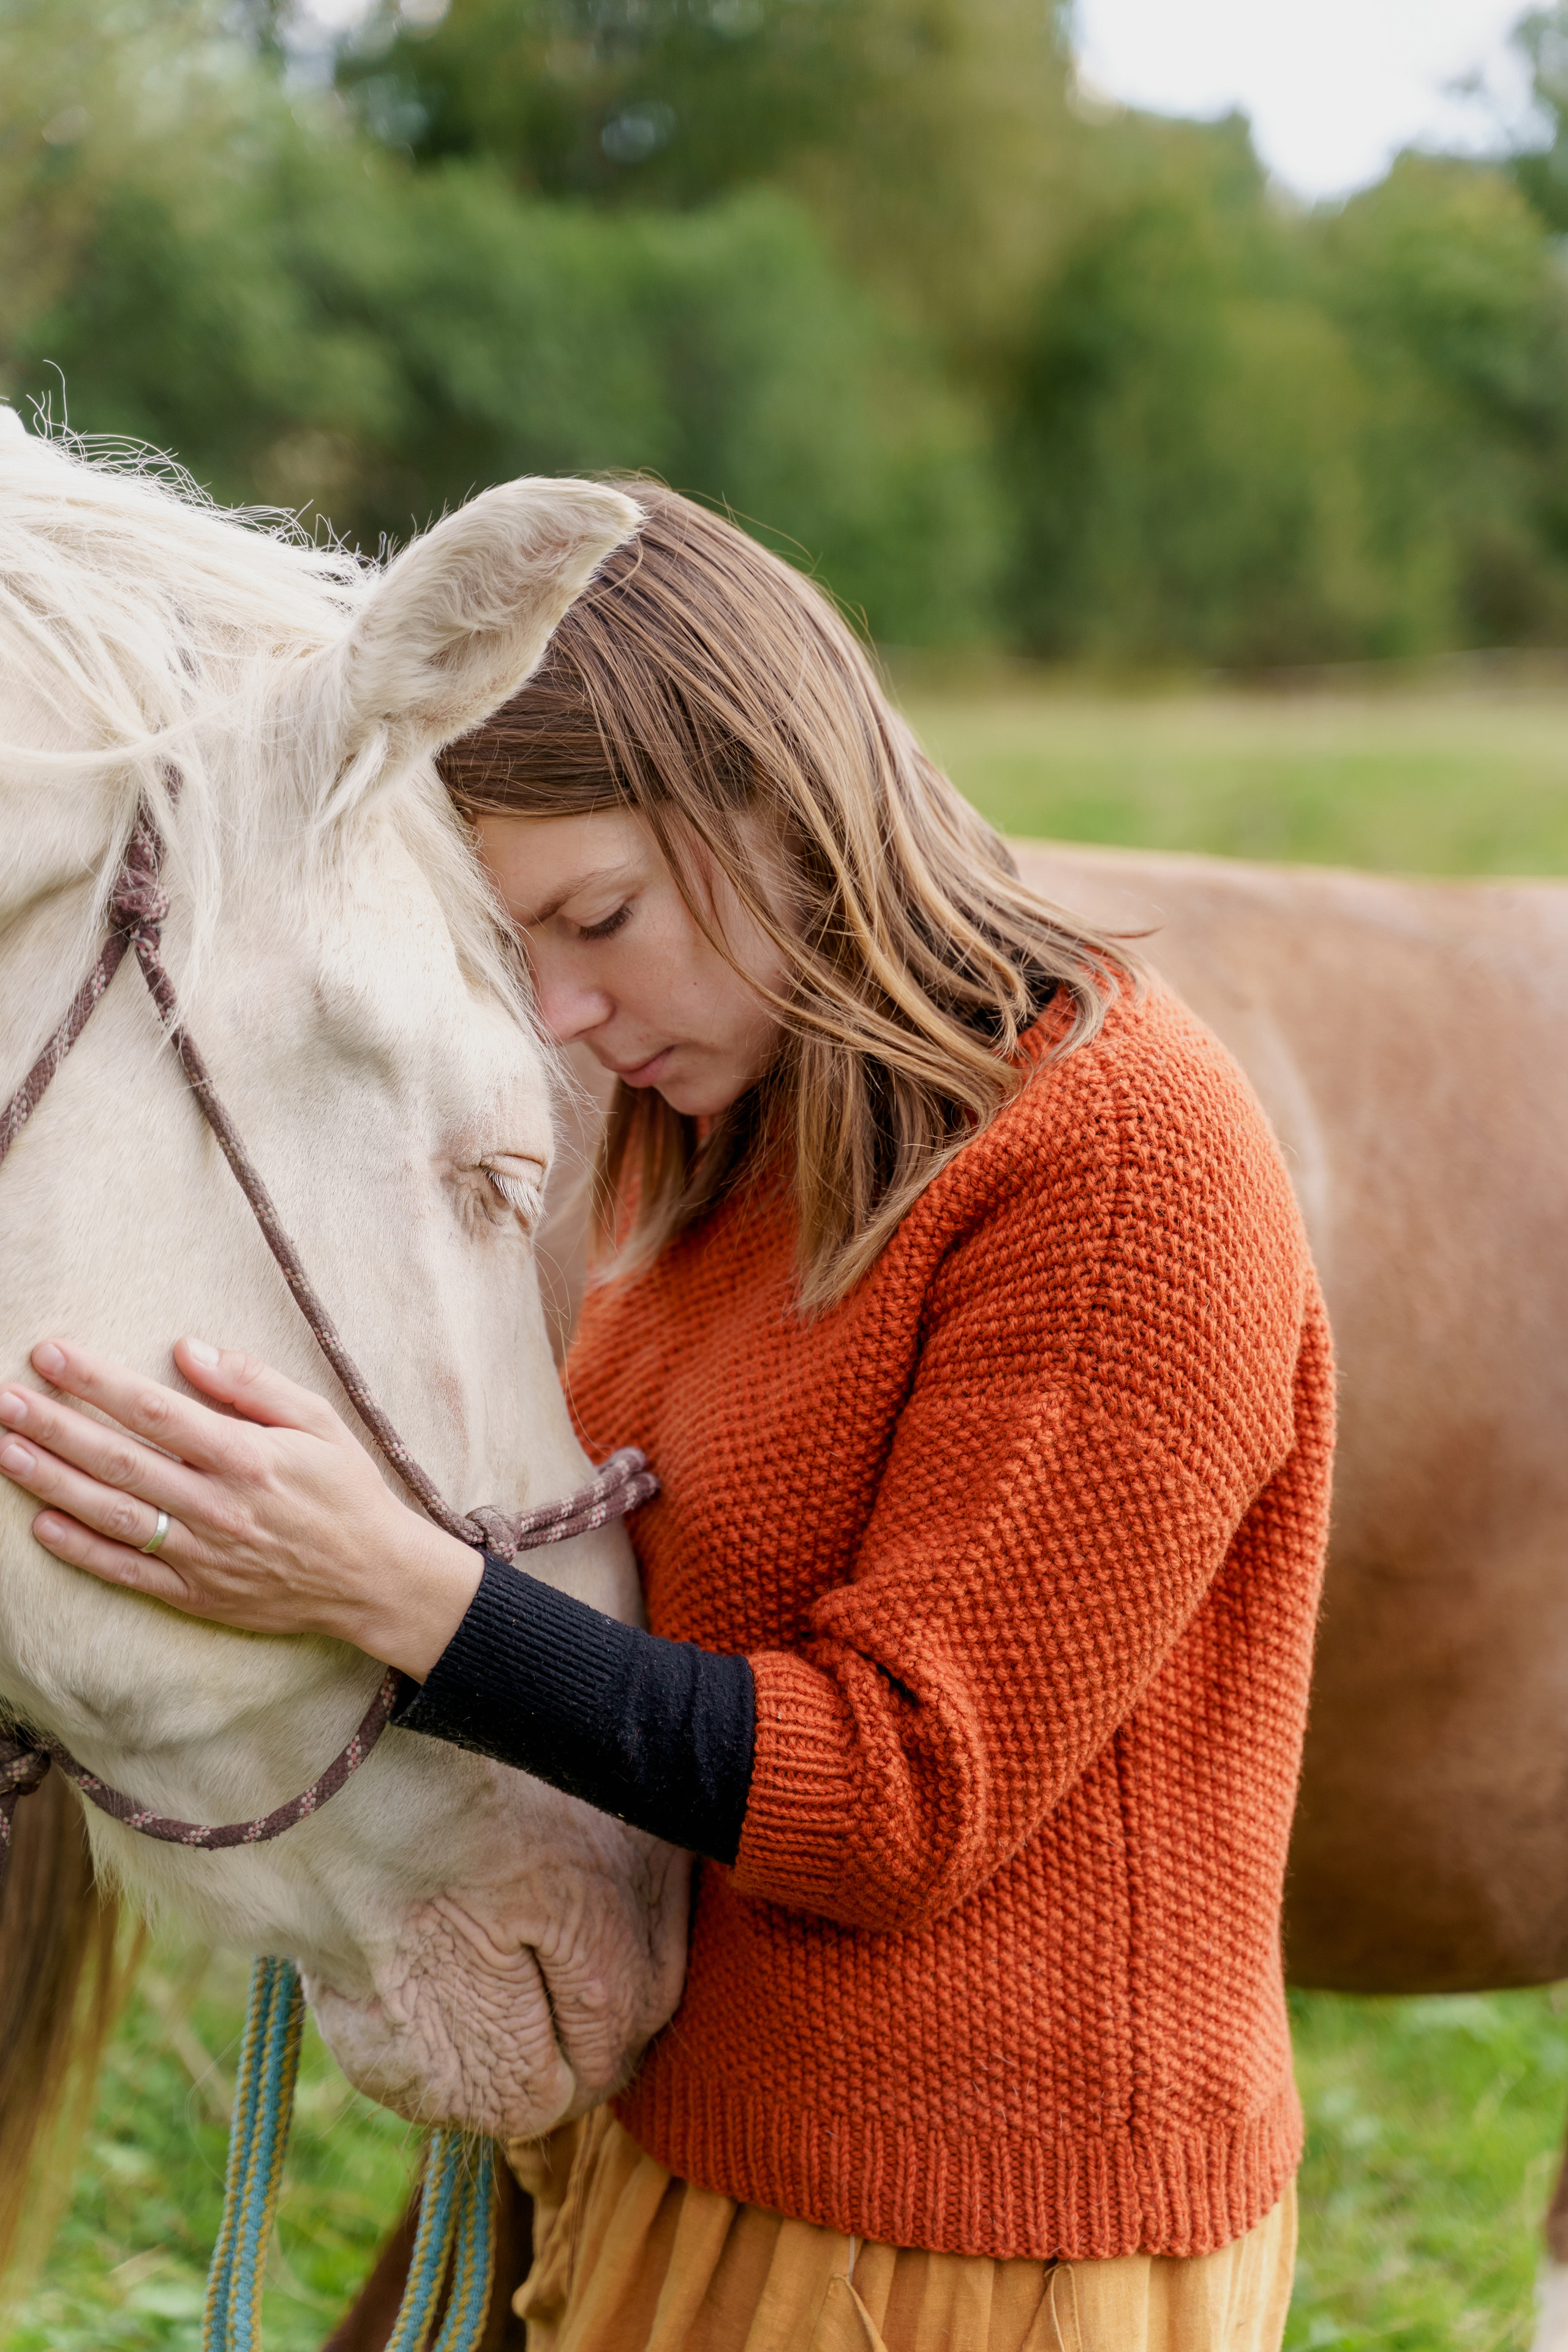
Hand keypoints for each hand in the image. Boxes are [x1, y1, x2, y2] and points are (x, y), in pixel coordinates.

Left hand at [0, 1338, 482, 1680]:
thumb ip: (252, 1383)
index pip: (155, 1411)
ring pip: (112, 1513)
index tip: (51, 1354)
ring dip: (51, 1481)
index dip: (98, 1382)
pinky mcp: (197, 1594)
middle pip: (119, 1459)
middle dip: (53, 1425)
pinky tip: (43, 1525)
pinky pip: (128, 1572)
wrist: (375, 1579)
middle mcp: (217, 1505)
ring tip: (5, 1449)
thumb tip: (186, 1349)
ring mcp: (202, 1554)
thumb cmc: (347, 1491)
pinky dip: (83, 1550)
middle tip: (2, 1399)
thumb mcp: (318, 1421)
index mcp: (247, 1456)